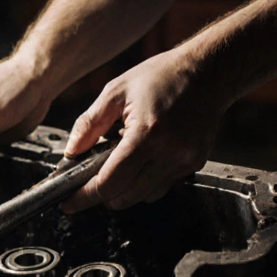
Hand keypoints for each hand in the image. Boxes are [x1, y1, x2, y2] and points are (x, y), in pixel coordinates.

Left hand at [61, 49, 226, 211]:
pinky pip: (161, 187)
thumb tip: (70, 152)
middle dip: (101, 195)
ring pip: (143, 196)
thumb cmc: (162, 75)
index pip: (108, 182)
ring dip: (123, 189)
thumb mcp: (116, 91)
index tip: (68, 203)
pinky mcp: (194, 164)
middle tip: (87, 182)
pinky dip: (143, 183)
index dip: (84, 197)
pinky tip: (140, 161)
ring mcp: (184, 161)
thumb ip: (89, 124)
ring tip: (118, 163)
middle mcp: (169, 153)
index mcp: (146, 134)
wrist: (209, 72)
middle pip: (124, 197)